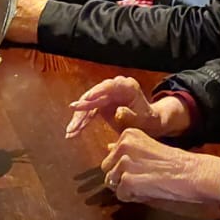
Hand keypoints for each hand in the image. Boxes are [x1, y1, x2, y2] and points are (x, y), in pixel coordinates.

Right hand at [63, 76, 187, 139]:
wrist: (149, 124)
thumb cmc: (148, 121)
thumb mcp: (142, 120)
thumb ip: (130, 116)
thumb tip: (118, 111)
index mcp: (127, 86)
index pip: (108, 86)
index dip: (95, 93)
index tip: (84, 101)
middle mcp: (114, 88)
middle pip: (94, 96)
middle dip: (82, 111)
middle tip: (73, 124)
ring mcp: (106, 96)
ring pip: (88, 105)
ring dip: (78, 119)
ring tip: (70, 132)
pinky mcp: (101, 105)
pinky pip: (88, 113)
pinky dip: (81, 123)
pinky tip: (73, 133)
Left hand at [101, 129, 219, 216]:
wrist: (191, 173)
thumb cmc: (174, 162)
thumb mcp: (147, 148)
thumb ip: (126, 148)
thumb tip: (107, 147)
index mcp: (128, 134)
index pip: (111, 156)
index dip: (126, 167)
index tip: (144, 166)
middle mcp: (123, 145)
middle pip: (107, 169)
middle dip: (121, 177)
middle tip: (144, 177)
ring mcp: (124, 163)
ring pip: (112, 183)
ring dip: (127, 187)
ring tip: (147, 183)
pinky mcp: (127, 181)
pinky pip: (121, 195)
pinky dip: (133, 197)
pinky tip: (148, 190)